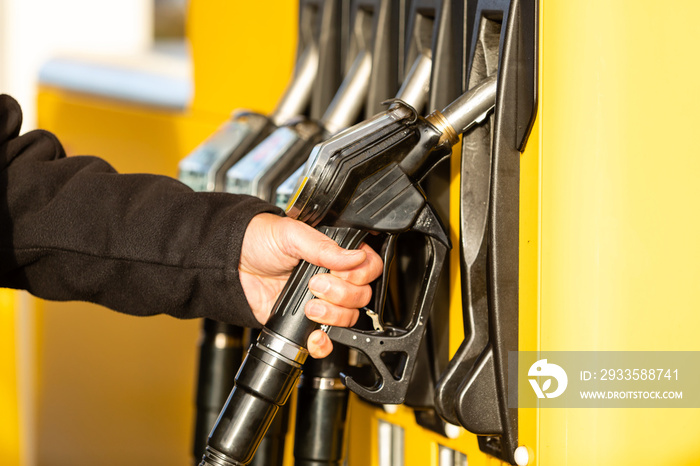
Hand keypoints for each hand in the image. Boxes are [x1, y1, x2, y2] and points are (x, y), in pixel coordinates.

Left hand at [239, 213, 382, 357]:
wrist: (230, 264)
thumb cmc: (259, 241)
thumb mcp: (292, 234)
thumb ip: (324, 246)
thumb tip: (355, 255)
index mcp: (335, 254)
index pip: (369, 267)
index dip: (361, 273)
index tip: (340, 271)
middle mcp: (333, 278)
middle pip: (362, 296)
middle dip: (342, 294)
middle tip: (315, 284)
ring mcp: (321, 301)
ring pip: (349, 318)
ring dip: (333, 315)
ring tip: (310, 304)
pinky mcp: (304, 322)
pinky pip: (326, 340)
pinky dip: (324, 342)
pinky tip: (315, 333)